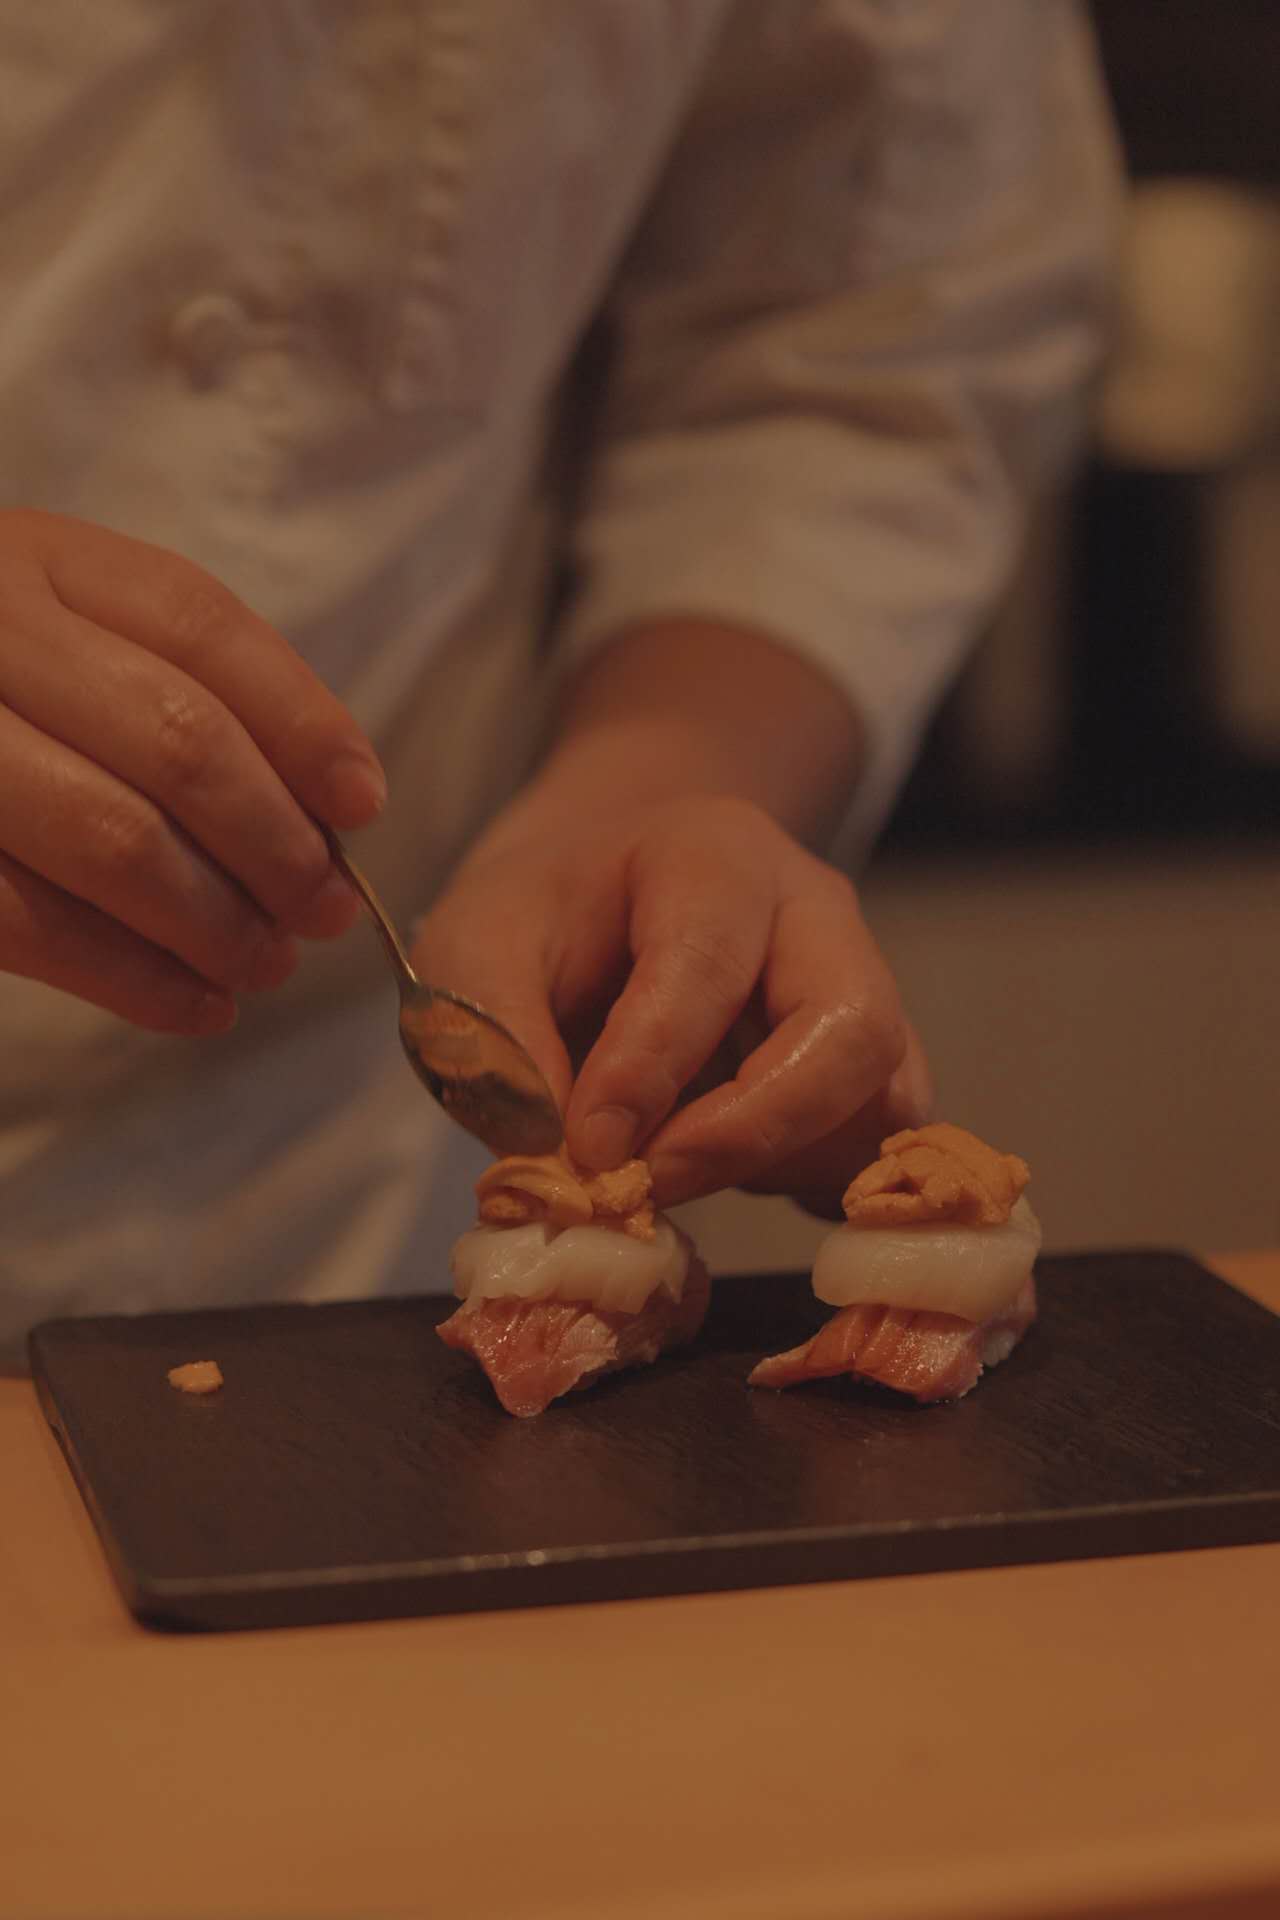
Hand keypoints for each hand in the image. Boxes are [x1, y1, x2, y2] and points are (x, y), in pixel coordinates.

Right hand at [0, 510, 385, 1032]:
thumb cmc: (7, 703)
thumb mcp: (77, 645)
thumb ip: (190, 693)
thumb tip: (338, 806)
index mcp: (40, 563)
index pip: (200, 627)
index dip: (301, 723)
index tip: (362, 804)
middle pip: (178, 737)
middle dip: (276, 841)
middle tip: (324, 910)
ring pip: (114, 839)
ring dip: (218, 922)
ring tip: (267, 964)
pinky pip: (36, 924)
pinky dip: (136, 980)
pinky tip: (198, 1005)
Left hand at [413, 794, 930, 1212]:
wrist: (594, 899)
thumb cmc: (539, 920)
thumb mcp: (471, 950)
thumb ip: (500, 1045)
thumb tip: (562, 1162)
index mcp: (714, 856)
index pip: (707, 965)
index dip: (648, 1071)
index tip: (586, 1151)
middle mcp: (814, 912)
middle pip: (854, 1028)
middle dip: (753, 1130)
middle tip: (649, 1184)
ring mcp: (860, 985)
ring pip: (883, 1100)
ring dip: (782, 1163)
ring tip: (670, 1167)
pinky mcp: (870, 1064)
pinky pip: (877, 1143)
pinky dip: (806, 1180)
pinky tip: (716, 1169)